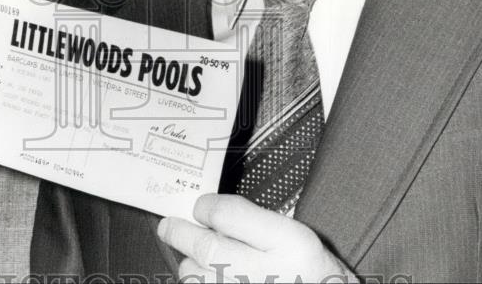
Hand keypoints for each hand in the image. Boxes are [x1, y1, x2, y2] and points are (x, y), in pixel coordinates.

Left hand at [158, 194, 356, 282]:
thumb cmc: (313, 275)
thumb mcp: (297, 236)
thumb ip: (255, 221)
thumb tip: (211, 211)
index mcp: (289, 243)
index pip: (229, 214)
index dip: (206, 206)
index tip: (200, 205)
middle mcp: (268, 273)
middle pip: (207, 248)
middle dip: (181, 232)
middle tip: (168, 225)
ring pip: (198, 276)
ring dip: (190, 264)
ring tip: (193, 257)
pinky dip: (198, 281)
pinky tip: (205, 276)